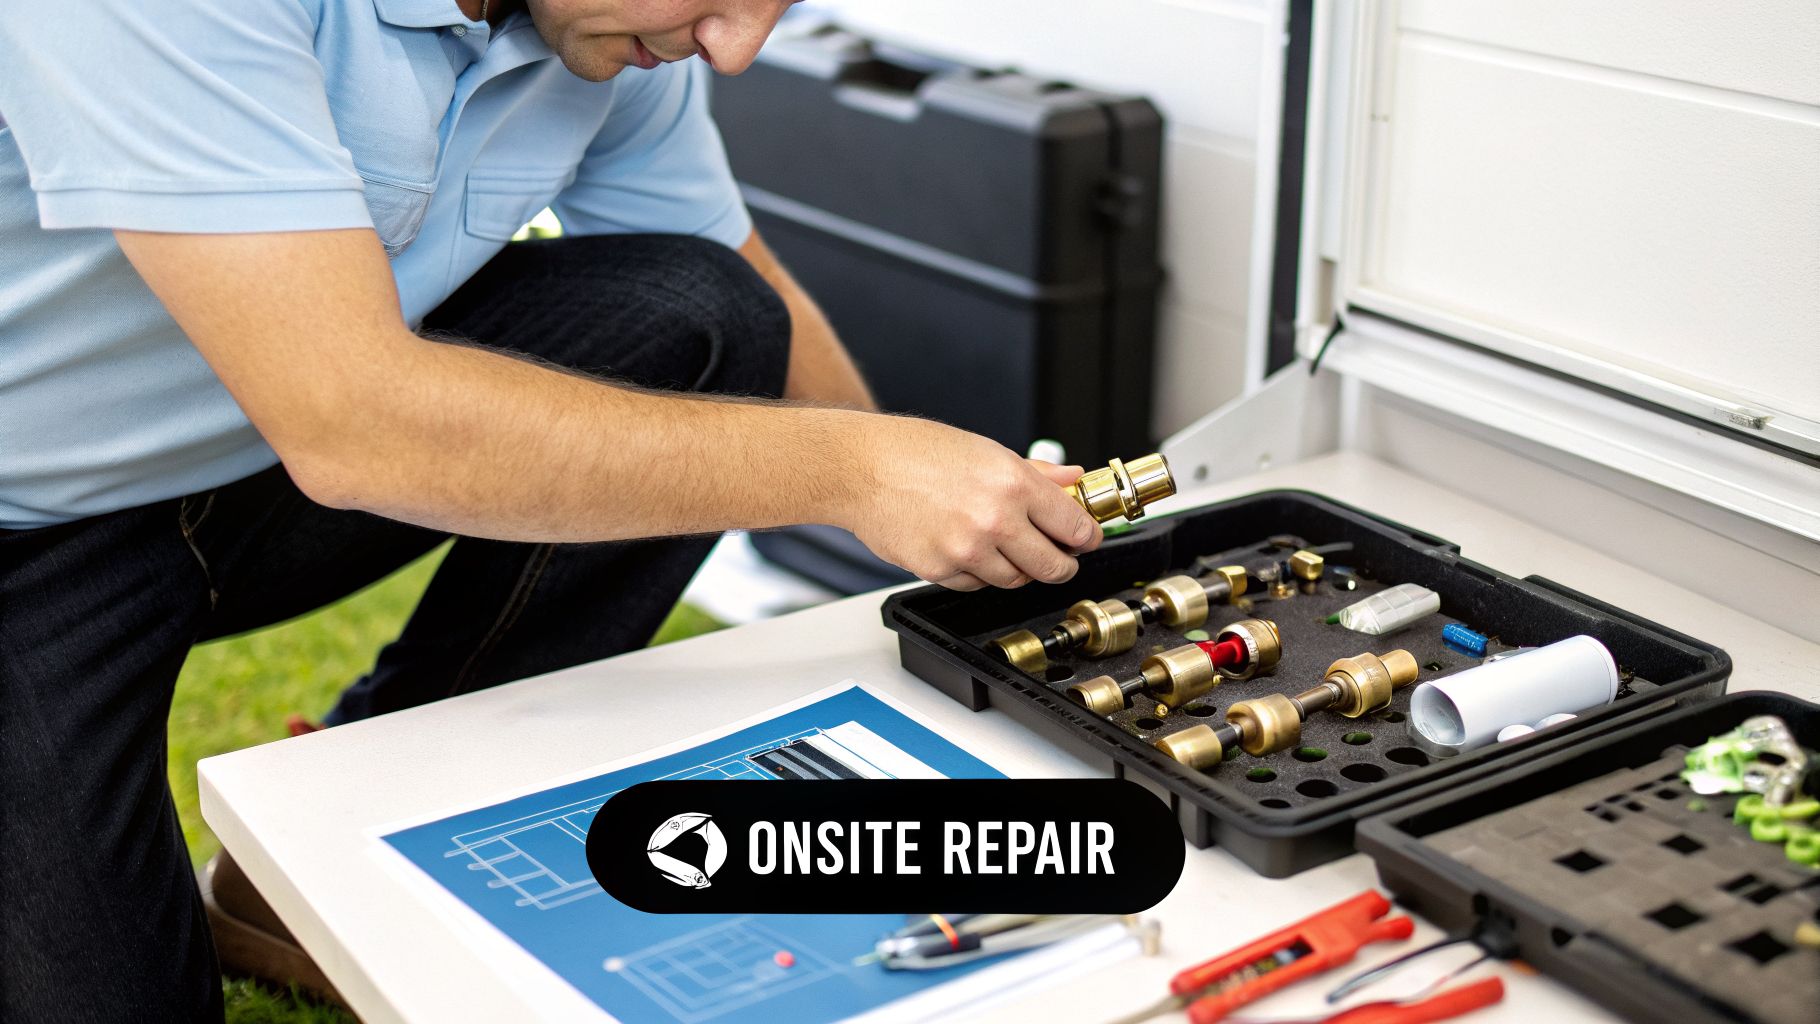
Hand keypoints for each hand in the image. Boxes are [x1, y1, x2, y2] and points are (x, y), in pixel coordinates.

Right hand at [837, 417, 1102, 589]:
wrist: (860, 469)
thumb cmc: (914, 452)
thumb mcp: (984, 450)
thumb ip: (1035, 472)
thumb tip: (1072, 478)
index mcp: (1012, 483)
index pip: (1073, 526)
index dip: (1087, 537)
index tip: (1087, 539)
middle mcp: (994, 519)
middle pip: (1053, 566)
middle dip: (1062, 564)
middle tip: (1059, 557)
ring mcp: (967, 550)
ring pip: (1014, 580)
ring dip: (1017, 568)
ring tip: (1003, 546)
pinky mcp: (941, 570)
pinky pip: (976, 584)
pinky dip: (978, 573)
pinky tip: (967, 548)